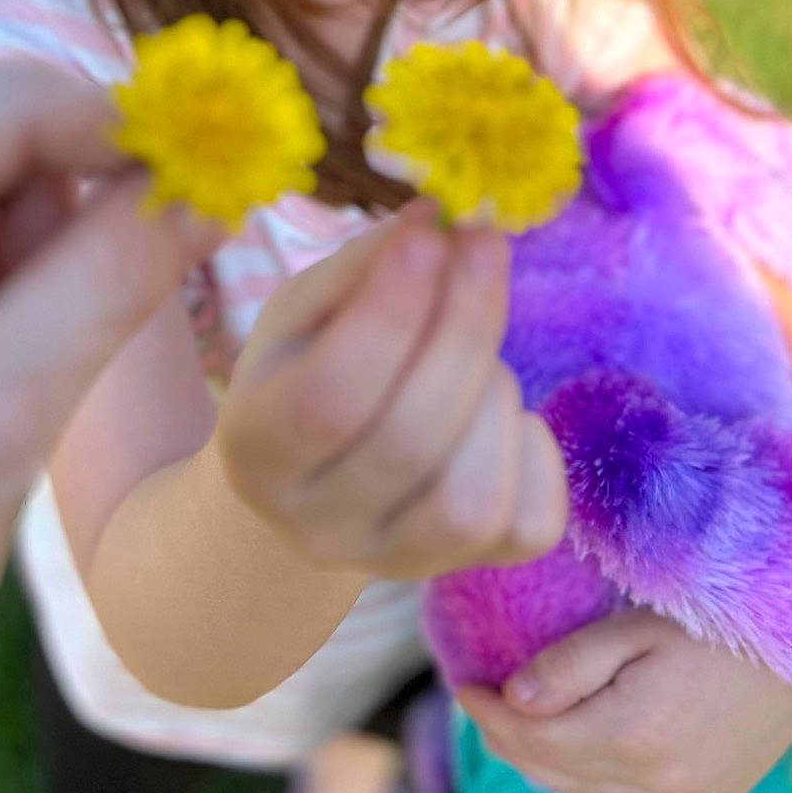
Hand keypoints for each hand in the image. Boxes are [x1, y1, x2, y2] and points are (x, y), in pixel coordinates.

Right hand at [215, 204, 567, 580]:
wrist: (311, 484)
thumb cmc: (305, 370)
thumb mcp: (305, 310)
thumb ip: (365, 265)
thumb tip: (438, 220)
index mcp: (257, 449)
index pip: (331, 393)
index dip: (391, 309)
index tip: (432, 230)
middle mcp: (317, 527)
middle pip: (411, 438)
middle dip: (464, 324)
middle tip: (483, 243)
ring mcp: (392, 563)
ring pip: (472, 497)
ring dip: (494, 394)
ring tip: (476, 353)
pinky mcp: (460, 572)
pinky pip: (530, 524)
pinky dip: (534, 449)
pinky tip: (500, 414)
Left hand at [459, 606, 791, 792]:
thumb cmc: (711, 622)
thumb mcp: (633, 628)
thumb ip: (569, 666)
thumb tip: (513, 700)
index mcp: (630, 734)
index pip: (531, 734)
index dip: (486, 710)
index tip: (461, 683)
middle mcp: (652, 781)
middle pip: (549, 770)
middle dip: (504, 737)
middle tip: (477, 701)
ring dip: (538, 765)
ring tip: (511, 727)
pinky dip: (583, 787)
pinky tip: (568, 760)